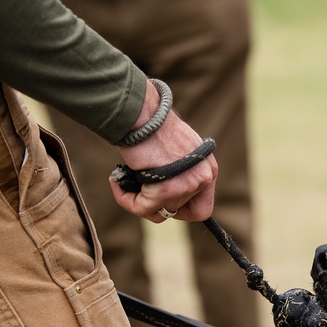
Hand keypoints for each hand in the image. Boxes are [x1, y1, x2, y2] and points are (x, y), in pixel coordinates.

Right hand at [110, 82, 216, 222]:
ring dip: (137, 202)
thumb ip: (180, 173)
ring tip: (123, 183)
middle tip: (137, 189)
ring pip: (159, 213)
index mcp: (209, 170)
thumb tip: (168, 195)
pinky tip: (116, 182)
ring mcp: (187, 185)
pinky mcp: (166, 189)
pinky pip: (141, 208)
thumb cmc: (154, 125)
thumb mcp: (179, 151)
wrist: (142, 112)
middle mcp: (204, 178)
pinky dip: (125, 199)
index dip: (181, 210)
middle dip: (154, 204)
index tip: (163, 200)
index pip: (202, 210)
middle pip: (177, 212)